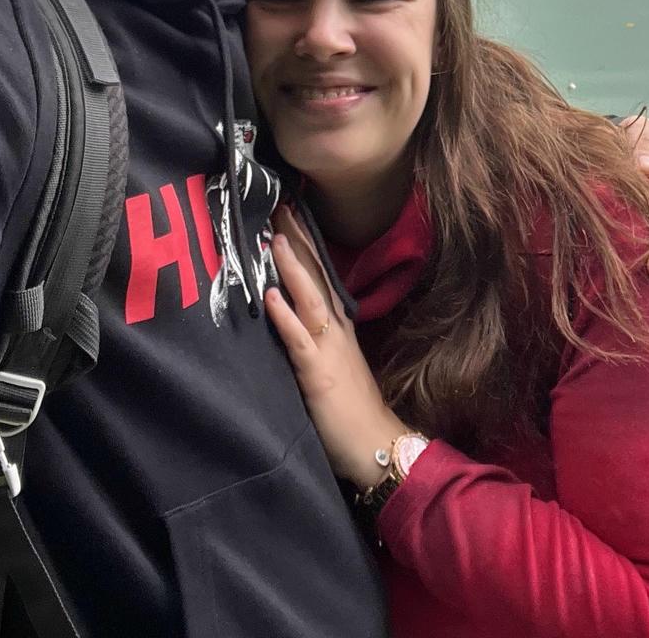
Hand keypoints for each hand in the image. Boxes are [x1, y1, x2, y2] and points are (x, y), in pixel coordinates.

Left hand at [264, 208, 410, 490]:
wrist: (376, 444)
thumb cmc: (352, 410)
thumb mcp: (334, 364)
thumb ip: (315, 339)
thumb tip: (291, 313)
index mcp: (338, 326)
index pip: (320, 276)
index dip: (305, 245)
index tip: (290, 212)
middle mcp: (335, 329)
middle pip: (316, 276)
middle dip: (298, 241)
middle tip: (280, 204)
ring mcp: (328, 349)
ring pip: (309, 298)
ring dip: (292, 268)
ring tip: (275, 238)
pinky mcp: (318, 374)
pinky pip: (299, 341)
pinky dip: (285, 317)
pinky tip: (271, 297)